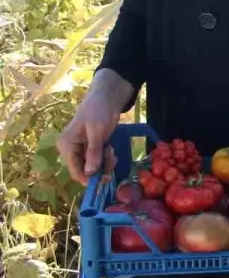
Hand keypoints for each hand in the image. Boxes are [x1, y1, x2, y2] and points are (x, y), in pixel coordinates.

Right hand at [56, 69, 129, 184]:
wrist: (107, 98)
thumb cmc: (99, 111)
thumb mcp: (97, 132)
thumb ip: (93, 152)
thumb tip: (90, 173)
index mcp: (66, 146)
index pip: (74, 171)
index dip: (89, 179)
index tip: (105, 179)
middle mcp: (70, 150)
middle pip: (84, 171)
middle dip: (100, 168)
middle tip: (112, 156)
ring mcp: (80, 150)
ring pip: (93, 167)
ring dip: (105, 163)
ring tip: (111, 150)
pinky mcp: (90, 148)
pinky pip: (97, 161)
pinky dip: (105, 158)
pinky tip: (110, 148)